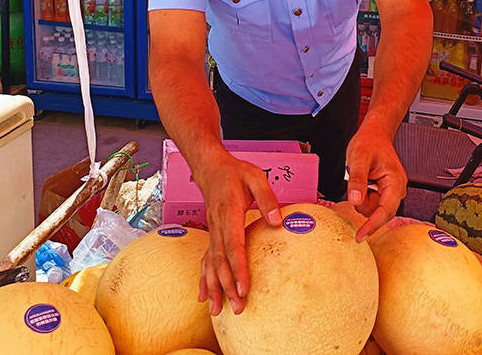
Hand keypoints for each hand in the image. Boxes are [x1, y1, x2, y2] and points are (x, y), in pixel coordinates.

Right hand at [193, 153, 281, 315]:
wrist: (211, 168)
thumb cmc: (236, 172)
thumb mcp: (256, 177)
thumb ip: (267, 198)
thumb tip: (277, 221)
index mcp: (229, 212)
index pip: (233, 245)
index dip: (238, 268)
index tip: (244, 287)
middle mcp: (217, 225)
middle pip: (221, 261)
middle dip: (227, 286)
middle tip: (237, 308)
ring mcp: (212, 232)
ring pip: (211, 264)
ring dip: (214, 288)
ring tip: (217, 312)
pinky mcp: (212, 235)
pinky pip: (206, 261)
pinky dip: (204, 280)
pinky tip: (204, 297)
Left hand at [345, 122, 406, 241]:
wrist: (375, 134)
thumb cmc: (369, 142)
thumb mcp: (359, 158)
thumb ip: (357, 179)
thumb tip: (355, 201)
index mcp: (395, 182)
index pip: (386, 211)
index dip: (372, 225)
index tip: (360, 236)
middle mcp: (397, 189)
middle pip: (380, 213)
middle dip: (365, 204)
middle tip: (356, 184)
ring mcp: (392, 192)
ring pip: (374, 209)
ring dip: (363, 199)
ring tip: (361, 178)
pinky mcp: (385, 193)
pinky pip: (372, 203)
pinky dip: (364, 196)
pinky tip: (364, 182)